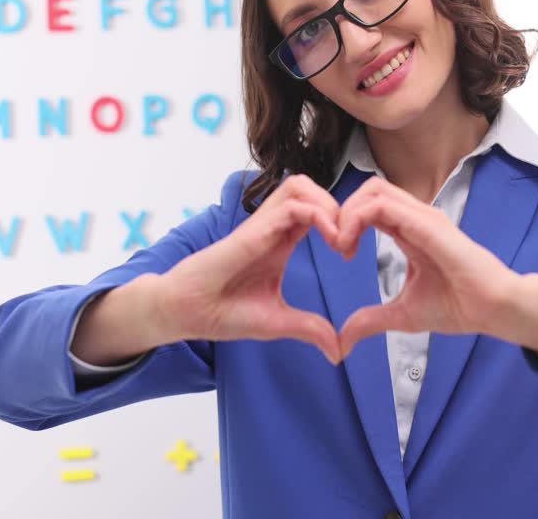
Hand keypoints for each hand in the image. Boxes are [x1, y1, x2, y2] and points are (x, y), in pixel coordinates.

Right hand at [162, 174, 344, 363]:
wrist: (189, 313)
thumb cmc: (224, 312)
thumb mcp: (278, 322)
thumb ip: (310, 329)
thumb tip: (338, 352)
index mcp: (280, 241)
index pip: (314, 210)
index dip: (339, 222)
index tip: (349, 253)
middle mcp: (272, 227)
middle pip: (310, 189)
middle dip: (338, 206)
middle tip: (347, 241)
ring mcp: (262, 225)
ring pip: (301, 186)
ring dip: (328, 205)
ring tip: (338, 238)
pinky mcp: (253, 231)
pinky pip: (292, 206)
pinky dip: (318, 215)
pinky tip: (330, 241)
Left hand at [332, 175, 517, 358]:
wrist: (492, 309)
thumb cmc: (458, 306)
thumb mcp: (402, 315)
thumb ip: (370, 321)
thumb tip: (342, 340)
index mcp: (410, 230)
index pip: (371, 205)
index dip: (348, 221)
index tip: (340, 252)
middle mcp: (416, 216)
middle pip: (369, 189)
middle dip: (342, 211)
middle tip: (335, 244)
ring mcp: (423, 216)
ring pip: (373, 190)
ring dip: (347, 213)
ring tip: (340, 244)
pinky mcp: (428, 223)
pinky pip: (383, 206)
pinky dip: (357, 219)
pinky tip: (350, 245)